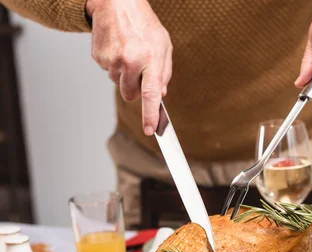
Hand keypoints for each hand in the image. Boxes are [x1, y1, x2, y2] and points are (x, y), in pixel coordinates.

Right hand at [86, 0, 172, 134]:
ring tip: (128, 51)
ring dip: (125, 74)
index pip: (151, 94)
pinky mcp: (99, 58)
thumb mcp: (163, 45)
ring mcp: (112, 60)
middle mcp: (130, 62)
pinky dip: (114, 64)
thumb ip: (164, 72)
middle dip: (136, 89)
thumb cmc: (143, 23)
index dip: (150, 115)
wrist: (116, 3)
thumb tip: (161, 94)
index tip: (150, 130)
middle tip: (139, 70)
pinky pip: (108, 72)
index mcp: (150, 59)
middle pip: (131, 95)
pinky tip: (118, 47)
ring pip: (119, 84)